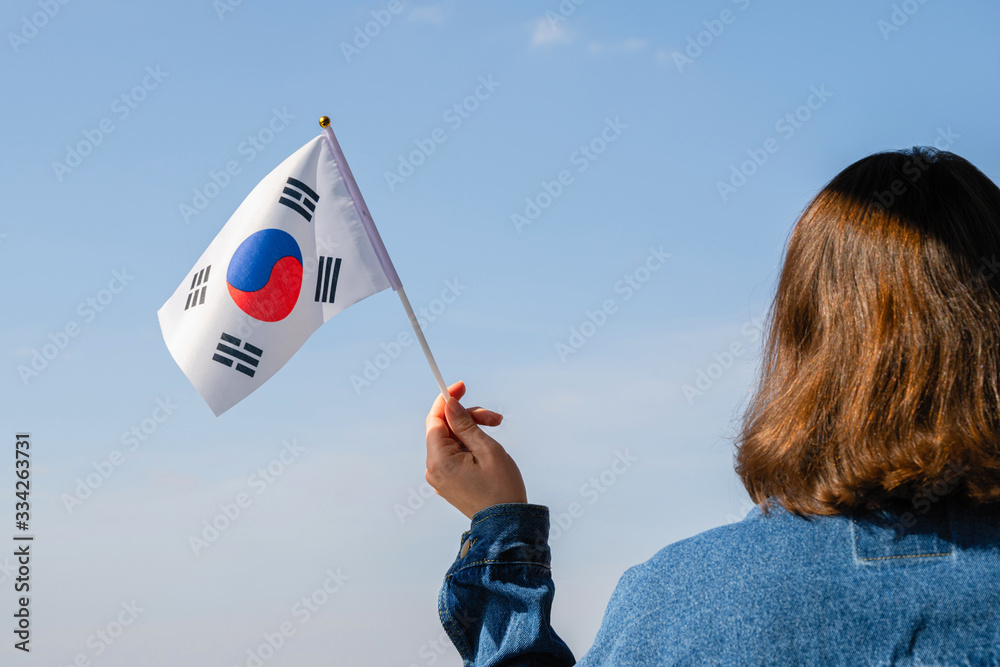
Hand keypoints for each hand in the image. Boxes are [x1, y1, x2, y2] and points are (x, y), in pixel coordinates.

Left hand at [425, 381, 526, 518]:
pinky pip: (453, 454)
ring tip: (497, 430)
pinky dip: (468, 444)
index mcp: (440, 461)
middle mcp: (433, 469)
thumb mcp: (487, 449)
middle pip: (444, 429)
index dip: (447, 400)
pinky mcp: (448, 481)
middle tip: (495, 419)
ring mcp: (439, 477)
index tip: (461, 386)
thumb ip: (465, 424)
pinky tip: (487, 446)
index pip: (435, 420)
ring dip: (472, 430)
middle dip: (468, 418)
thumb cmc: (502, 488)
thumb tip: (449, 404)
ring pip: (451, 440)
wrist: (507, 525)